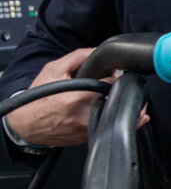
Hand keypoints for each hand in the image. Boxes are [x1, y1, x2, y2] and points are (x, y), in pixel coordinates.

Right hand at [5, 49, 146, 146]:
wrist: (25, 124)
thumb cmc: (38, 97)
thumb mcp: (53, 70)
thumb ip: (78, 57)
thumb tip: (98, 50)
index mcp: (74, 97)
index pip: (109, 83)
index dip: (116, 77)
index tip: (117, 74)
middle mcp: (81, 115)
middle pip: (116, 101)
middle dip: (124, 91)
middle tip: (125, 85)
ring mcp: (85, 129)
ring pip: (116, 117)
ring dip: (126, 107)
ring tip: (128, 98)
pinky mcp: (86, 138)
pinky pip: (109, 128)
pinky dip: (117, 119)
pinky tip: (119, 111)